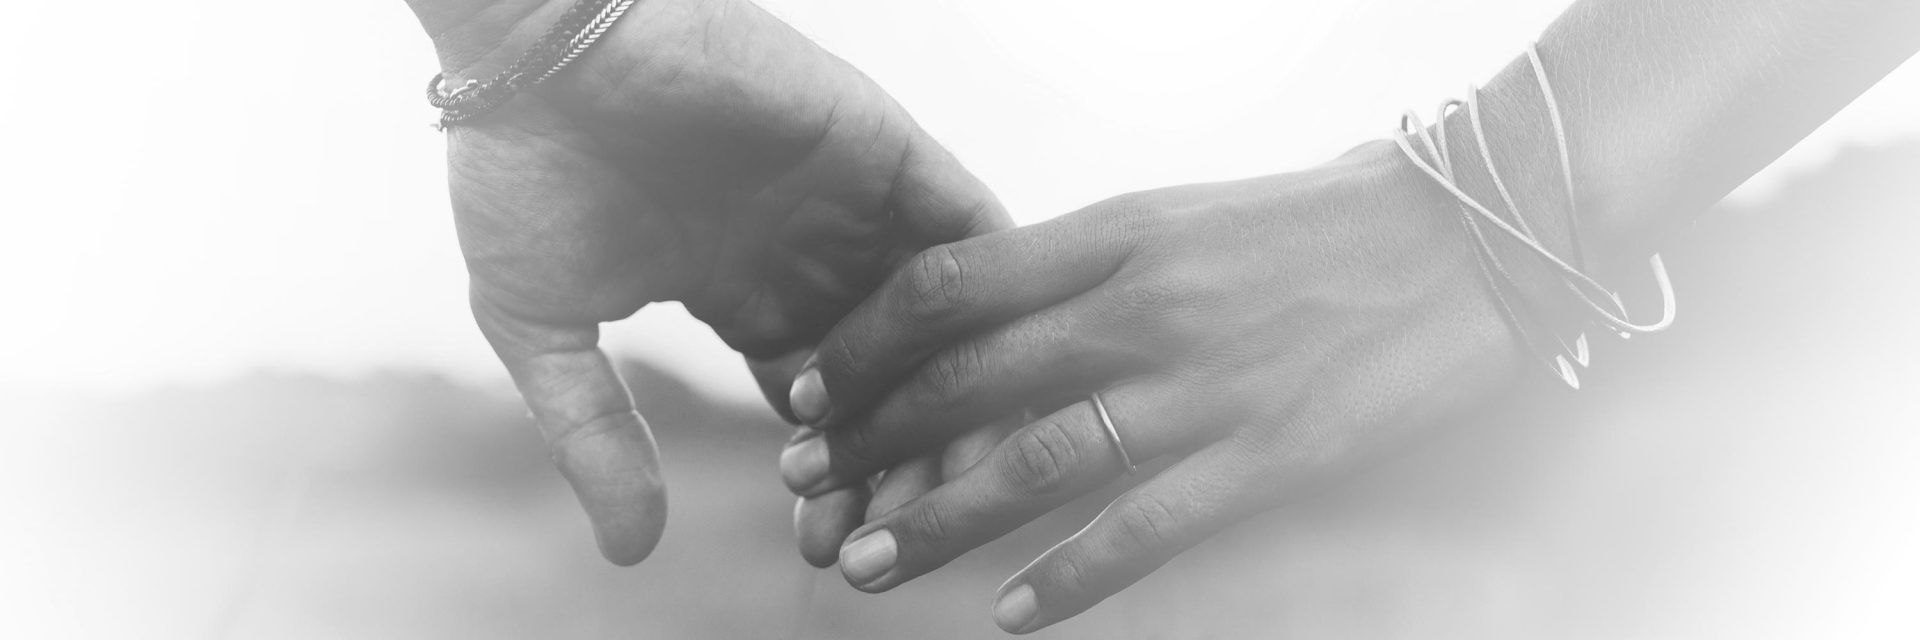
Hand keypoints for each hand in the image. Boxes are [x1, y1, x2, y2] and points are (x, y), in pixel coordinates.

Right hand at [405, 0, 1008, 564]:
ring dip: (952, 395)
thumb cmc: (521, 167)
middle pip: (893, 377)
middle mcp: (811, 251)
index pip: (822, 407)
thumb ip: (596, 433)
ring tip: (945, 480)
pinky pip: (964, 225)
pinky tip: (989, 371)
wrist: (535, 45)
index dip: (832, 479)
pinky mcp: (881, 147)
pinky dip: (986, 292)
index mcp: (744, 291)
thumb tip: (633, 552)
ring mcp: (852, 200)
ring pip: (941, 315)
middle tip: (897, 535)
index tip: (827, 548)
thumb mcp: (540, 325)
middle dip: (897, 462)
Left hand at [781, 140, 1529, 631]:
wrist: (1475, 235)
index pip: (949, 285)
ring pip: (1038, 464)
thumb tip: (984, 315)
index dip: (862, 343)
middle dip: (869, 437)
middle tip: (802, 485)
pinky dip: (1070, 579)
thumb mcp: (1181, 215)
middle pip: (969, 380)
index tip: (807, 385)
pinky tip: (1011, 618)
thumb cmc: (1321, 221)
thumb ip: (1084, 265)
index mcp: (1115, 230)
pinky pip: (1146, 531)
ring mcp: (1204, 386)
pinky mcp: (1268, 456)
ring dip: (939, 520)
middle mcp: (1142, 305)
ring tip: (866, 564)